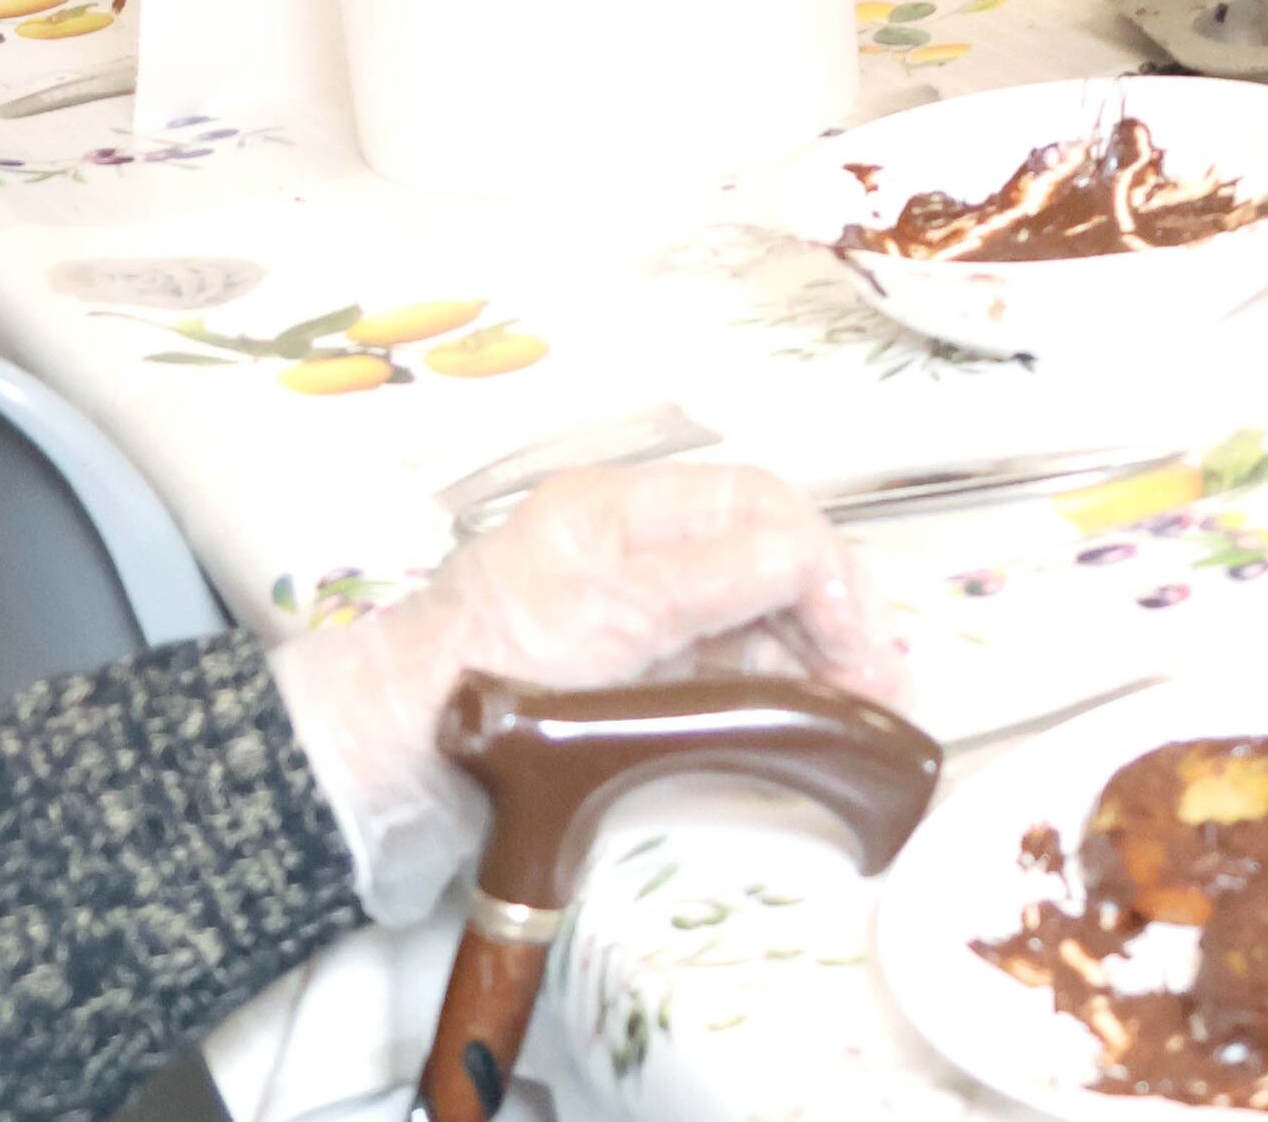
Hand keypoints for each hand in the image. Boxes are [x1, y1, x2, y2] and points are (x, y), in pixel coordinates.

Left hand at [267, 464, 906, 920]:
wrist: (386, 763)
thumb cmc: (486, 676)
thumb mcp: (607, 617)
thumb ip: (714, 578)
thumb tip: (810, 557)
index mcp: (621, 509)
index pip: (756, 504)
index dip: (820, 563)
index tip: (855, 637)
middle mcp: (634, 547)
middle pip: (766, 553)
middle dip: (833, 608)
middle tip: (882, 682)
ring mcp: (633, 611)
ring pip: (755, 610)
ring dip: (816, 651)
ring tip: (863, 706)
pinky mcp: (630, 672)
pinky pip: (724, 660)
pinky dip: (775, 683)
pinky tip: (810, 715)